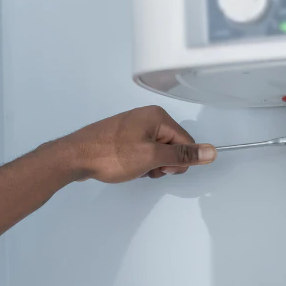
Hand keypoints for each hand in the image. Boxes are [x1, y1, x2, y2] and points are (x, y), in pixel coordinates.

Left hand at [59, 106, 216, 182]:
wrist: (74, 157)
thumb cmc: (111, 155)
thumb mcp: (152, 156)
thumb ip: (182, 155)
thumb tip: (211, 152)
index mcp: (157, 117)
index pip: (185, 142)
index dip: (177, 161)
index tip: (160, 169)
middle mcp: (147, 117)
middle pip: (172, 146)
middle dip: (163, 163)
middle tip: (145, 169)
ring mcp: (133, 127)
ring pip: (157, 152)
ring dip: (151, 166)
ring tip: (133, 169)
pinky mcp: (122, 138)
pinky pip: (142, 152)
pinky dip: (139, 163)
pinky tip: (126, 167)